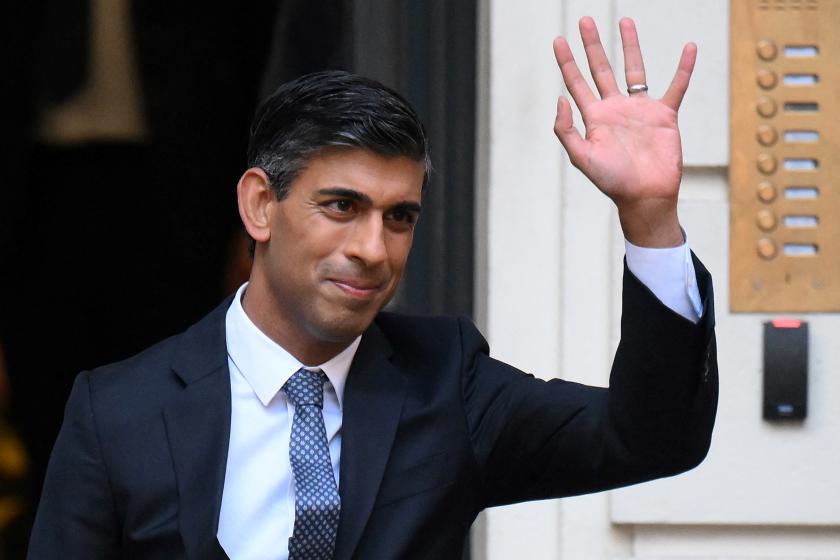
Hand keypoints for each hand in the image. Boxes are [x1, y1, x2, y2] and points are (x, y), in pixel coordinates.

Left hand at [552, 17, 695, 246]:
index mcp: (594, 117)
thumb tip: (560, 98)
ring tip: (624, 22)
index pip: (576, 82)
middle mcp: (615, 108)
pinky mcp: (665, 115)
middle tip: (583, 21)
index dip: (567, 62)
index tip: (558, 40)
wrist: (645, 195)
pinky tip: (689, 48)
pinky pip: (676, 86)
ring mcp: (640, 109)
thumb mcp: (581, 157)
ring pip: (635, 70)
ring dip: (630, 46)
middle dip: (591, 45)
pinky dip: (684, 68)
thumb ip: (566, 130)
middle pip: (601, 69)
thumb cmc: (612, 181)